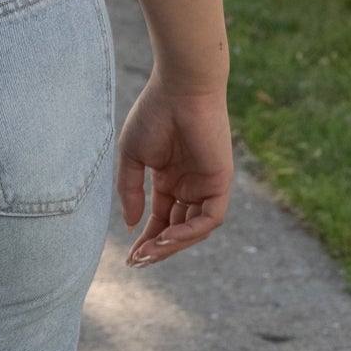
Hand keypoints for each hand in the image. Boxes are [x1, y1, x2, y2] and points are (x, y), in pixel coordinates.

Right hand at [116, 72, 232, 266]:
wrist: (180, 88)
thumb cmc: (154, 114)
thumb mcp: (133, 156)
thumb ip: (131, 191)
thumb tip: (131, 224)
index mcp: (169, 178)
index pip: (160, 218)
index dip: (146, 239)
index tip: (130, 258)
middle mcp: (189, 185)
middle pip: (176, 229)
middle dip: (158, 248)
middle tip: (139, 261)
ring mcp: (206, 185)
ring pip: (194, 229)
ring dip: (173, 245)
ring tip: (150, 251)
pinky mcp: (221, 182)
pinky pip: (210, 218)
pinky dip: (191, 232)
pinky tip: (169, 236)